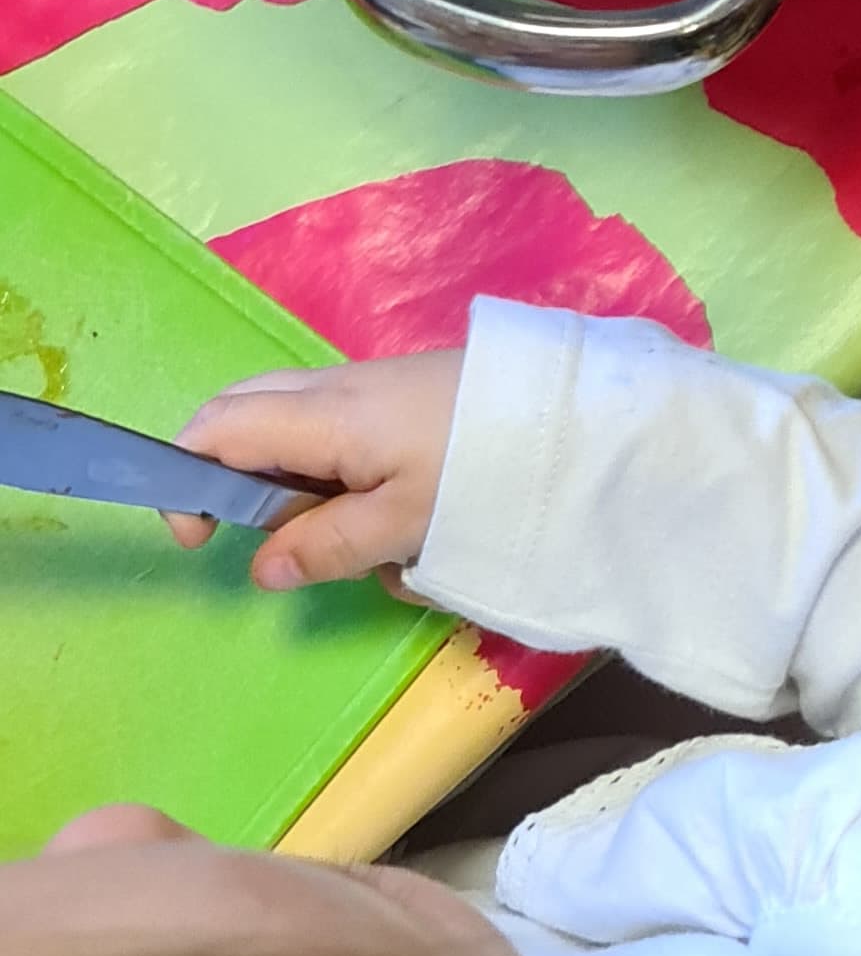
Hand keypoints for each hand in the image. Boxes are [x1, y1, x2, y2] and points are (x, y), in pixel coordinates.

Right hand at [163, 350, 462, 594]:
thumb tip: (261, 567)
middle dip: (243, 479)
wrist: (577, 413)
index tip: (204, 539)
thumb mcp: (404, 523)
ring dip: (312, 491)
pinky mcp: (406, 397)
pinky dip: (357, 483)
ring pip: (300, 431)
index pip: (217, 426)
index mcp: (323, 413)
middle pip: (247, 416)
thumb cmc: (485, 468)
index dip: (187, 478)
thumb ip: (327, 545)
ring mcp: (371, 388)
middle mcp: (336, 388)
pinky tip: (410, 529)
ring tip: (374, 544)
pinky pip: (348, 434)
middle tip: (286, 539)